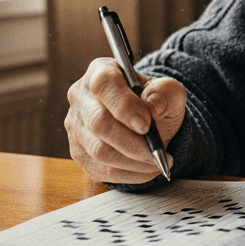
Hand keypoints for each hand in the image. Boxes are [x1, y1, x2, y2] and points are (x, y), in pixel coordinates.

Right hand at [65, 58, 185, 183]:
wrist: (147, 122)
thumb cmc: (154, 103)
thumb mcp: (168, 92)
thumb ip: (166, 92)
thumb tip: (153, 105)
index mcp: (100, 71)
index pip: (103, 84)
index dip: (124, 105)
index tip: (146, 124)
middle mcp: (81, 97)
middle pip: (98, 122)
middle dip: (131, 142)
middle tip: (157, 151)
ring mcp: (76, 126)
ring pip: (98, 151)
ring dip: (133, 161)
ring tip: (157, 161)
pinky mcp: (78, 151)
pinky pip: (101, 170)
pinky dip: (129, 174)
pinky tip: (146, 169)